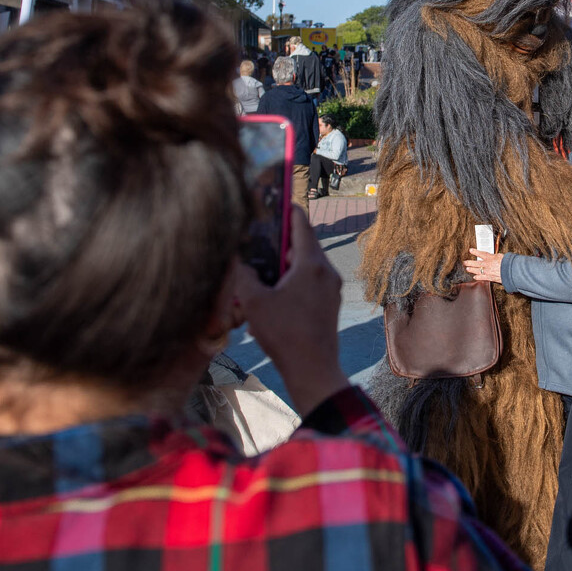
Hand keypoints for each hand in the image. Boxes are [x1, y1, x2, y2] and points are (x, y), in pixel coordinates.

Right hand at [235, 208, 347, 416]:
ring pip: (309, 263)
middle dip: (282, 240)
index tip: (275, 201)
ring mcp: (332, 289)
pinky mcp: (330, 304)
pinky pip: (313, 281)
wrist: (313, 369)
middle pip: (305, 243)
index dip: (286, 210)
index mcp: (311, 264)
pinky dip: (296, 278)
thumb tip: (239, 262)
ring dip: (287, 262)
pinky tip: (276, 294)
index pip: (301, 224)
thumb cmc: (284, 334)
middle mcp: (327, 271)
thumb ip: (244, 275)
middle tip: (260, 239)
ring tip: (265, 270)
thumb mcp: (254, 301)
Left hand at [464, 249, 503, 284]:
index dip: (475, 252)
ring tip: (467, 269)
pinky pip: (482, 277)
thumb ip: (496, 256)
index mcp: (490, 258)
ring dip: (471, 270)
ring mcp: (487, 271)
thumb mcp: (501, 256)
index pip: (480, 254)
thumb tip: (496, 256)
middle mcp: (487, 264)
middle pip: (475, 263)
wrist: (510, 271)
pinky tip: (475, 277)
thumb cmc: (507, 263)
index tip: (470, 250)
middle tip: (465, 262)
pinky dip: (477, 277)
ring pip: (476, 270)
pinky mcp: (489, 277)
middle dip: (469, 262)